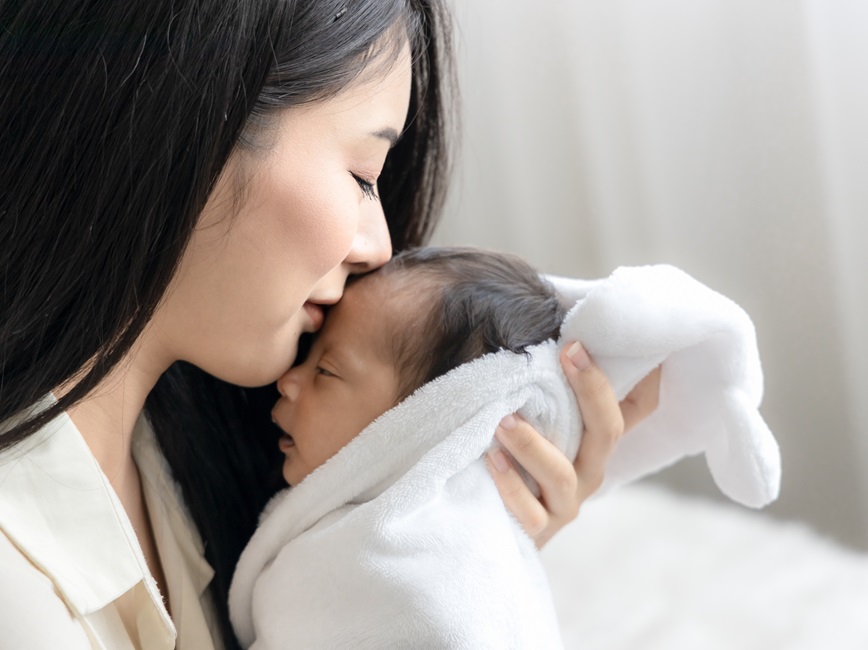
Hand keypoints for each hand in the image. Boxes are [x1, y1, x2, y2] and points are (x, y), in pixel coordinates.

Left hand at [485, 342, 660, 547]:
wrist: (493, 524)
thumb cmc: (518, 457)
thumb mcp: (541, 417)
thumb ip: (546, 382)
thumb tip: (551, 326)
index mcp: (595, 439)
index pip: (639, 405)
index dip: (644, 371)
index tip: (614, 336)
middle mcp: (590, 468)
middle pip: (609, 430)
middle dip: (592, 389)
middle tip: (567, 352)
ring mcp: (565, 501)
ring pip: (561, 473)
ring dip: (532, 443)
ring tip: (503, 420)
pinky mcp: (538, 529)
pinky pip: (529, 511)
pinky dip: (510, 485)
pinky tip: (491, 459)